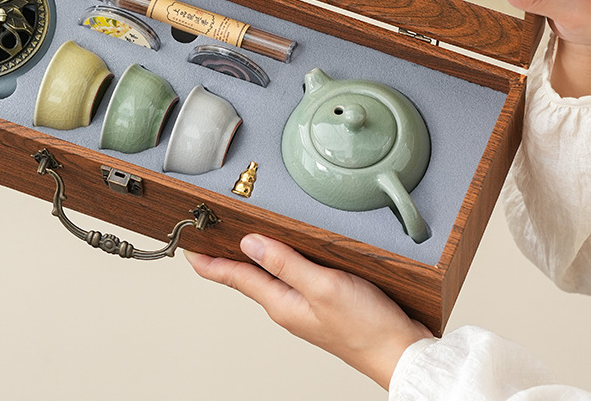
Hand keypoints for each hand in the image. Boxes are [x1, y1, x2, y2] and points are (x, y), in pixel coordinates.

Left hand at [184, 235, 431, 389]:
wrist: (401, 351)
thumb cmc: (366, 326)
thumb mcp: (322, 286)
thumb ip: (285, 263)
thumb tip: (251, 243)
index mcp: (281, 303)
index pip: (236, 277)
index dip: (210, 262)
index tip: (189, 249)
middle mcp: (288, 306)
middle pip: (248, 276)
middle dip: (225, 257)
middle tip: (206, 239)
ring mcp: (305, 306)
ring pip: (269, 276)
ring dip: (250, 259)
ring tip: (234, 243)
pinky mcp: (323, 303)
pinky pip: (291, 278)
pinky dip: (279, 262)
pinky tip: (283, 255)